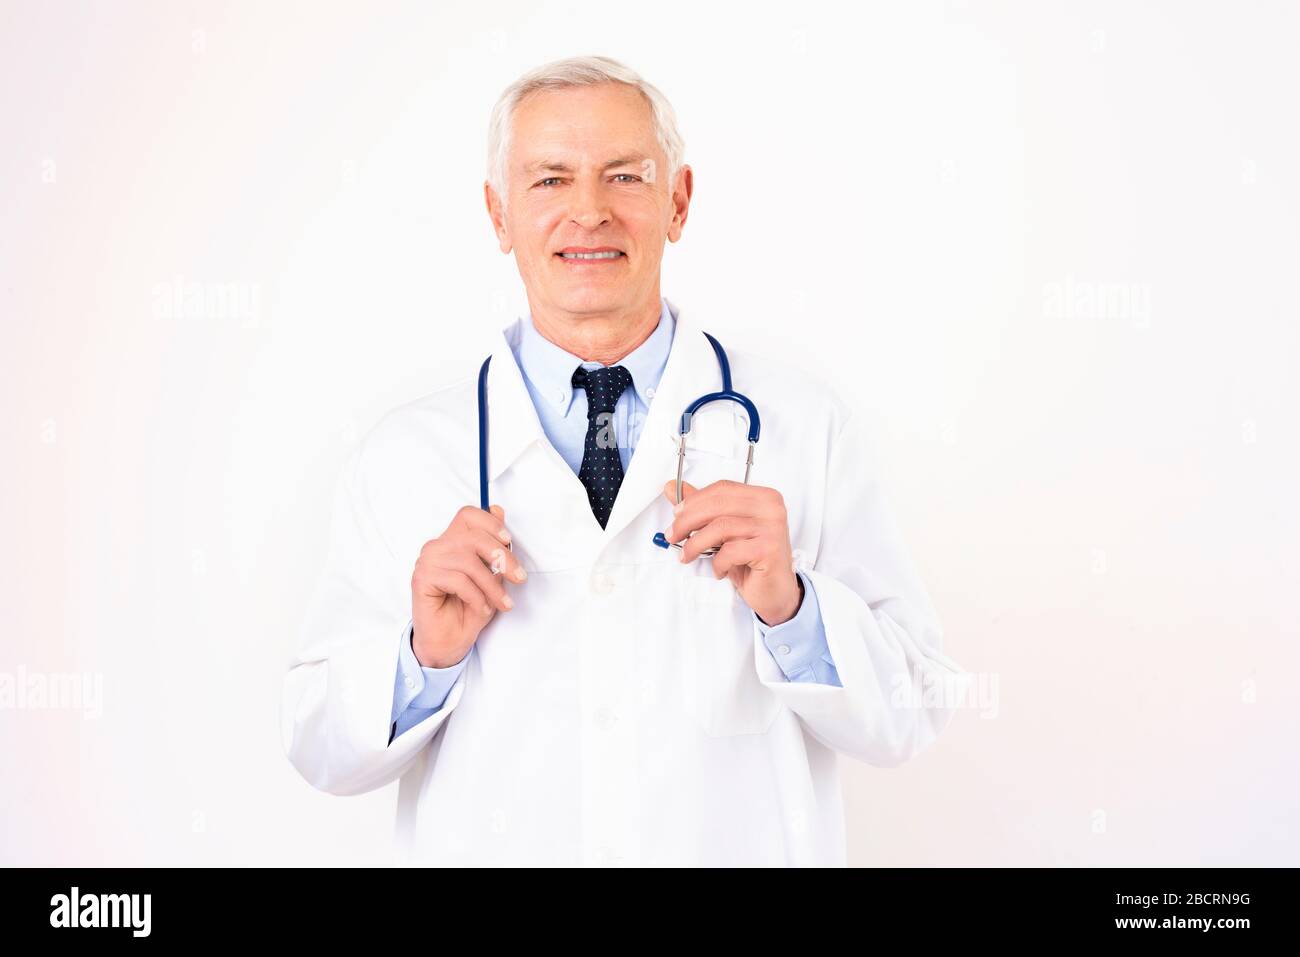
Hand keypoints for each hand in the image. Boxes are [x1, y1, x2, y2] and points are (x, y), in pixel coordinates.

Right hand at [410, 504, 525, 667]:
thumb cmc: (467, 610)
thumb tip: (498, 510)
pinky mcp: (422, 579)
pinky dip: (477, 596)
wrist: (448, 643)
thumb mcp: (490, 576)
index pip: (468, 515)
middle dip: (503, 558)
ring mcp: (427, 562)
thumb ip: (493, 548)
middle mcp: (437, 547)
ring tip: (502, 603)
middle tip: (519, 578)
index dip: (491, 523)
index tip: (508, 541)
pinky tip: (482, 608)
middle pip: (473, 537)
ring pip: (468, 562)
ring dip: (492, 586)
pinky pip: (458, 580)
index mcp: (453, 541)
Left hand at [661, 479, 801, 625]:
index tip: (676, 515)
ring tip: (689, 555)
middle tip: (674, 536)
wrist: (775, 592)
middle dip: (688, 521)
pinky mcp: (769, 549)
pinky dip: (717, 562)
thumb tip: (673, 488)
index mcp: (763, 497)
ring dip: (696, 544)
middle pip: (719, 505)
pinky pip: (730, 551)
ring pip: (721, 527)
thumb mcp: (724, 532)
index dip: (694, 500)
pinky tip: (719, 570)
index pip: (722, 489)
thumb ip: (701, 508)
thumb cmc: (752, 561)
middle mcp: (771, 508)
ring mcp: (773, 528)